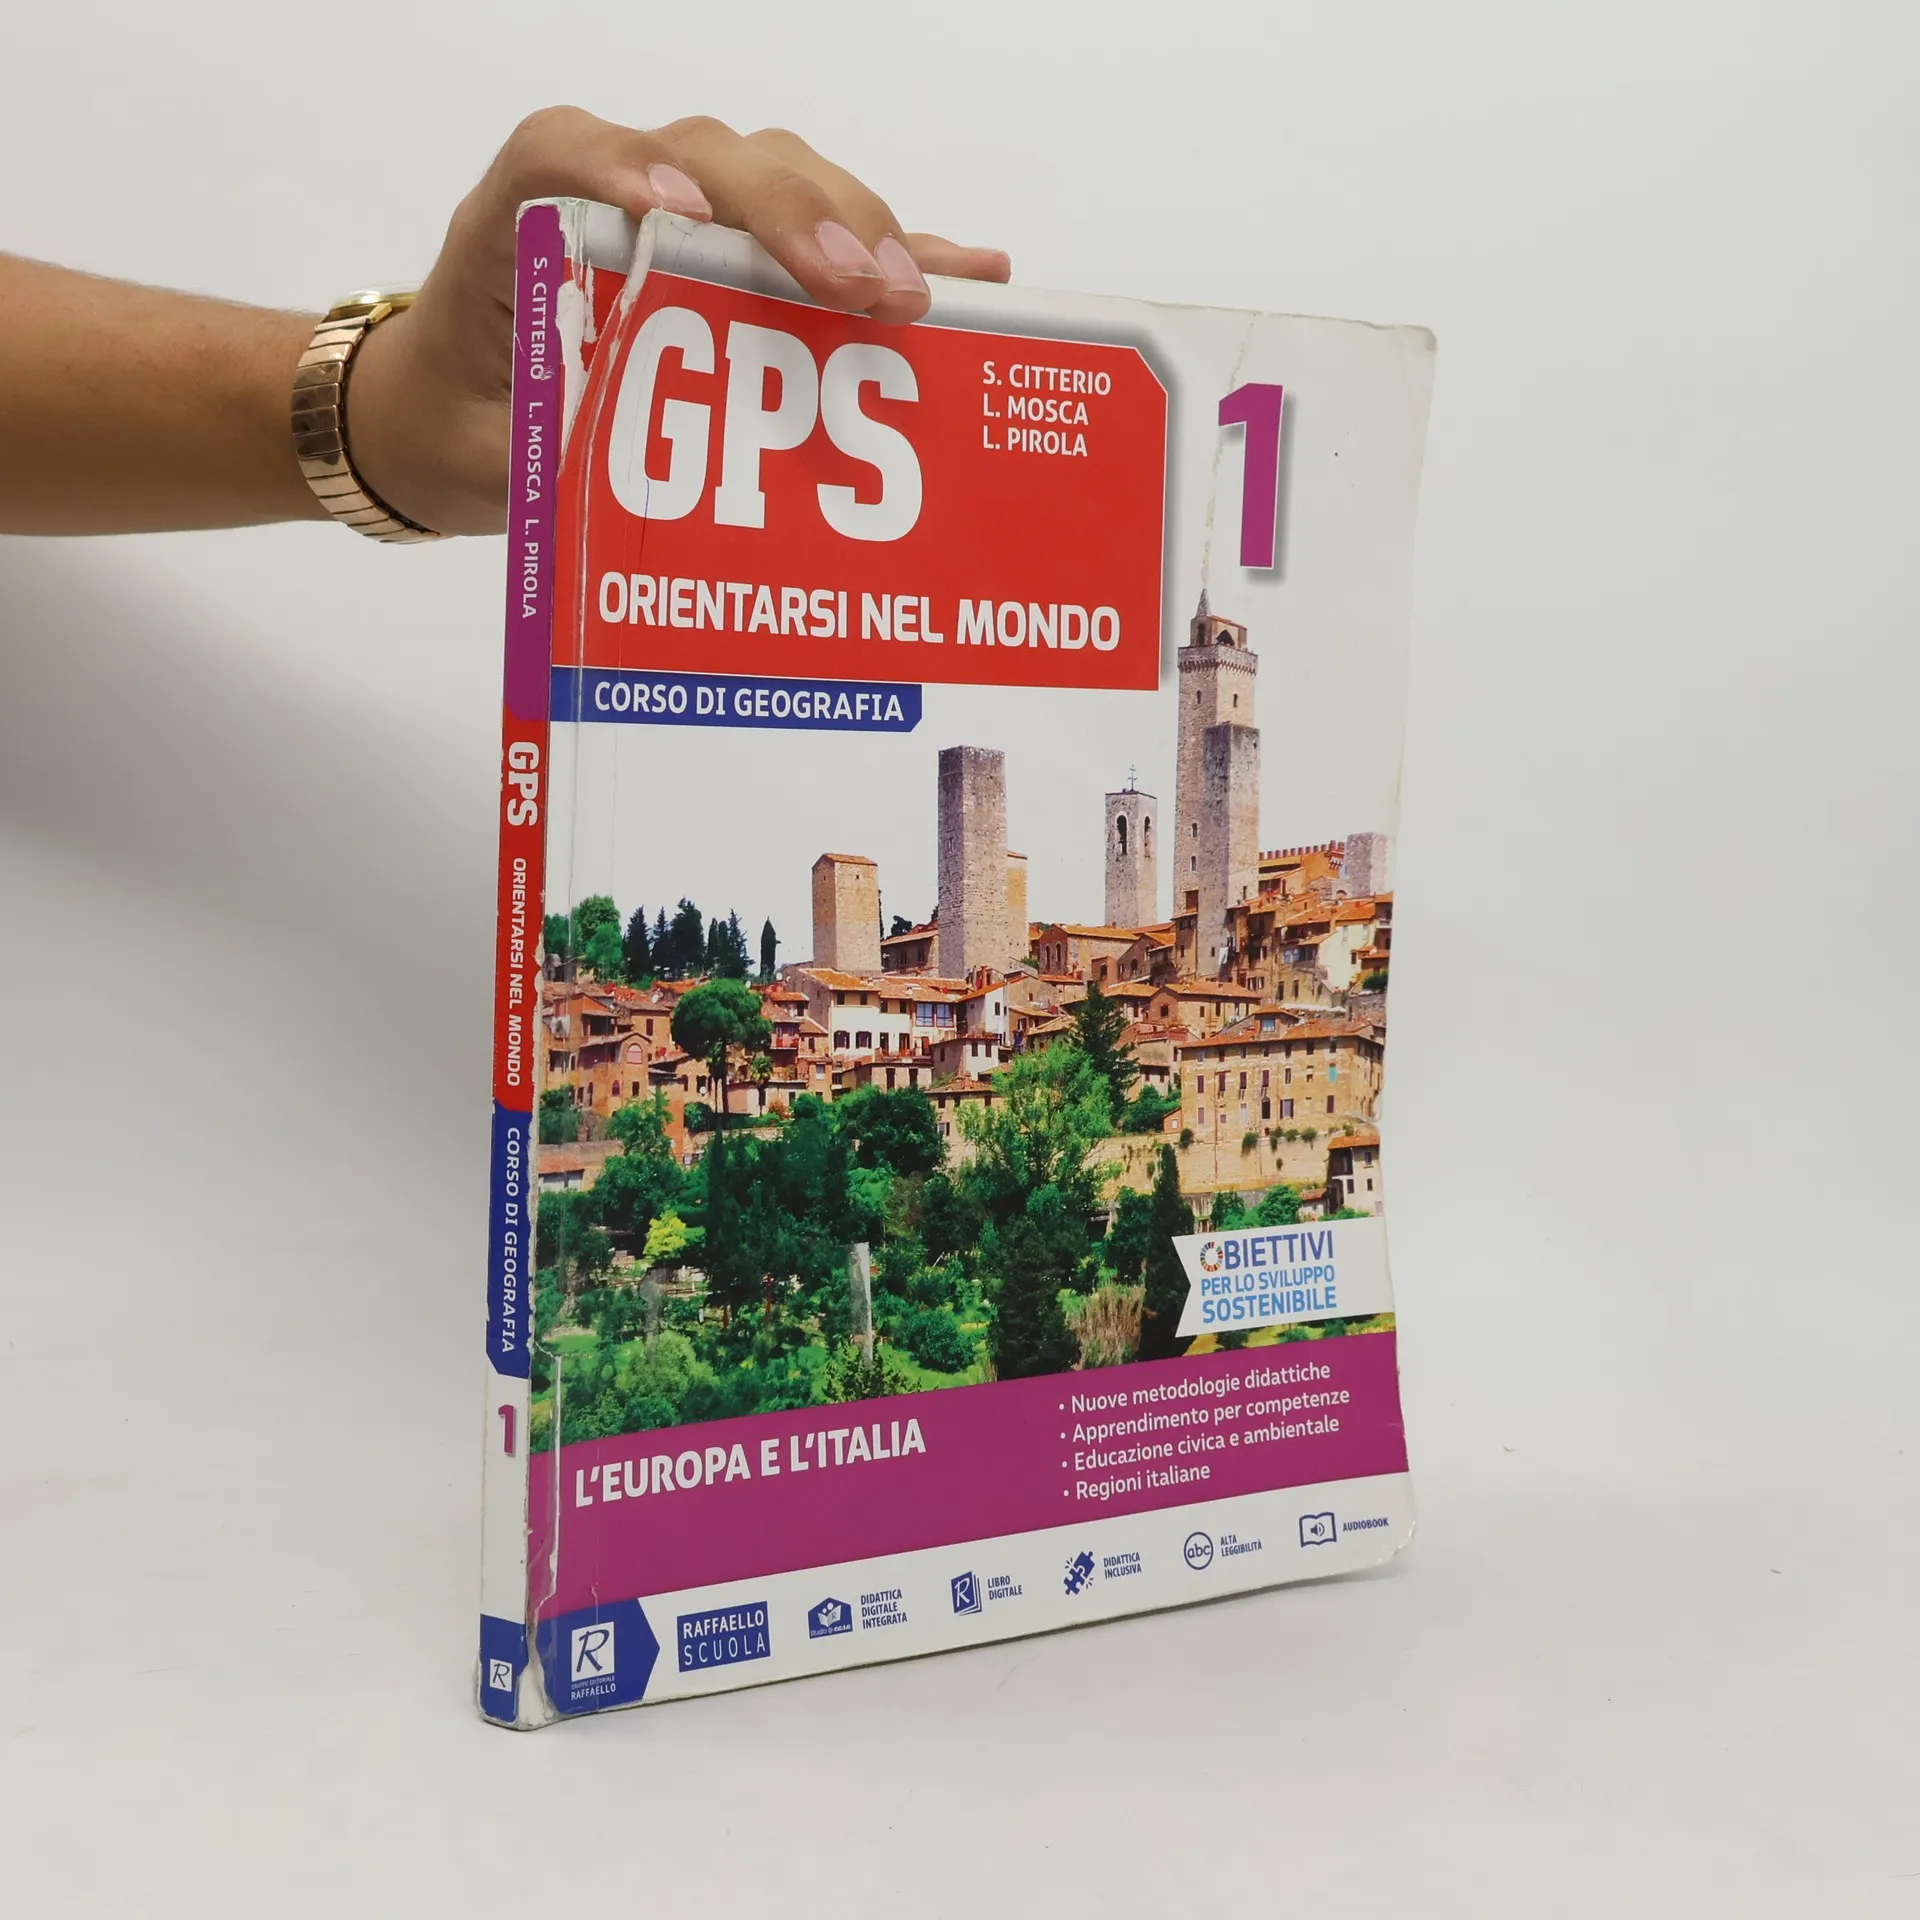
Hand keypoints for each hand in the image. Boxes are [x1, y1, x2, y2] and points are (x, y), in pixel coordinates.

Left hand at [348, 109, 1010, 536]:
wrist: (457, 416)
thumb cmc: (471, 422)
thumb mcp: (489, 450)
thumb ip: (544, 444)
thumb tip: (619, 461)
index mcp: (522, 218)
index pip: (565, 153)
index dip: (626, 171)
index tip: (683, 217)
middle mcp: (613, 192)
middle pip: (711, 160)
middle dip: (792, 216)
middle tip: (854, 285)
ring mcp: (691, 215)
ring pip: (779, 181)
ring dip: (854, 232)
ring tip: (913, 297)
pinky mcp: (744, 257)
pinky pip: (827, 244)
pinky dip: (897, 256)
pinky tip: (972, 273)